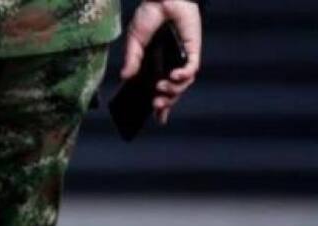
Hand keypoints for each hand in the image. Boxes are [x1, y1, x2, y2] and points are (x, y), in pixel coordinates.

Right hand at [121, 0, 202, 124]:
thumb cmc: (150, 15)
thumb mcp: (135, 40)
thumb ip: (132, 59)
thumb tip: (125, 77)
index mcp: (157, 66)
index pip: (161, 91)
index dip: (161, 106)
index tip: (158, 118)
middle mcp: (171, 65)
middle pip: (173, 92)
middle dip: (166, 102)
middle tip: (156, 104)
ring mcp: (183, 60)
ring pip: (182, 85)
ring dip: (173, 91)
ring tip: (160, 88)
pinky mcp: (192, 51)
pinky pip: (191, 70)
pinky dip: (183, 76)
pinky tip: (174, 76)